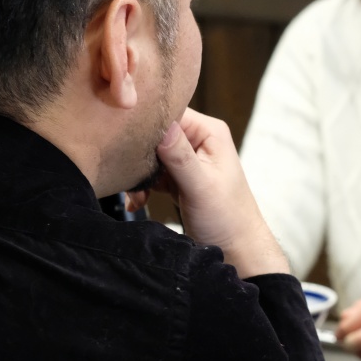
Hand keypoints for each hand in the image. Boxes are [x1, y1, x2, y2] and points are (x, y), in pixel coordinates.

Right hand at [128, 108, 288, 278]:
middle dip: (138, 151)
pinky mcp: (178, 177)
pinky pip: (152, 173)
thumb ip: (179, 156)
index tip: (123, 135)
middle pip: (156, 132)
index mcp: (209, 132)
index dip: (145, 121)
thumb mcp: (200, 185)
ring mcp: (187, 159)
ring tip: (134, 192)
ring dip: (138, 173)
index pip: (170, 111)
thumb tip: (159, 126)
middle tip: (126, 171)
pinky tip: (137, 202)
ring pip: (150, 154)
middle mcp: (198, 140)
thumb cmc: (227, 217)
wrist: (237, 248)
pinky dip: (142, 187)